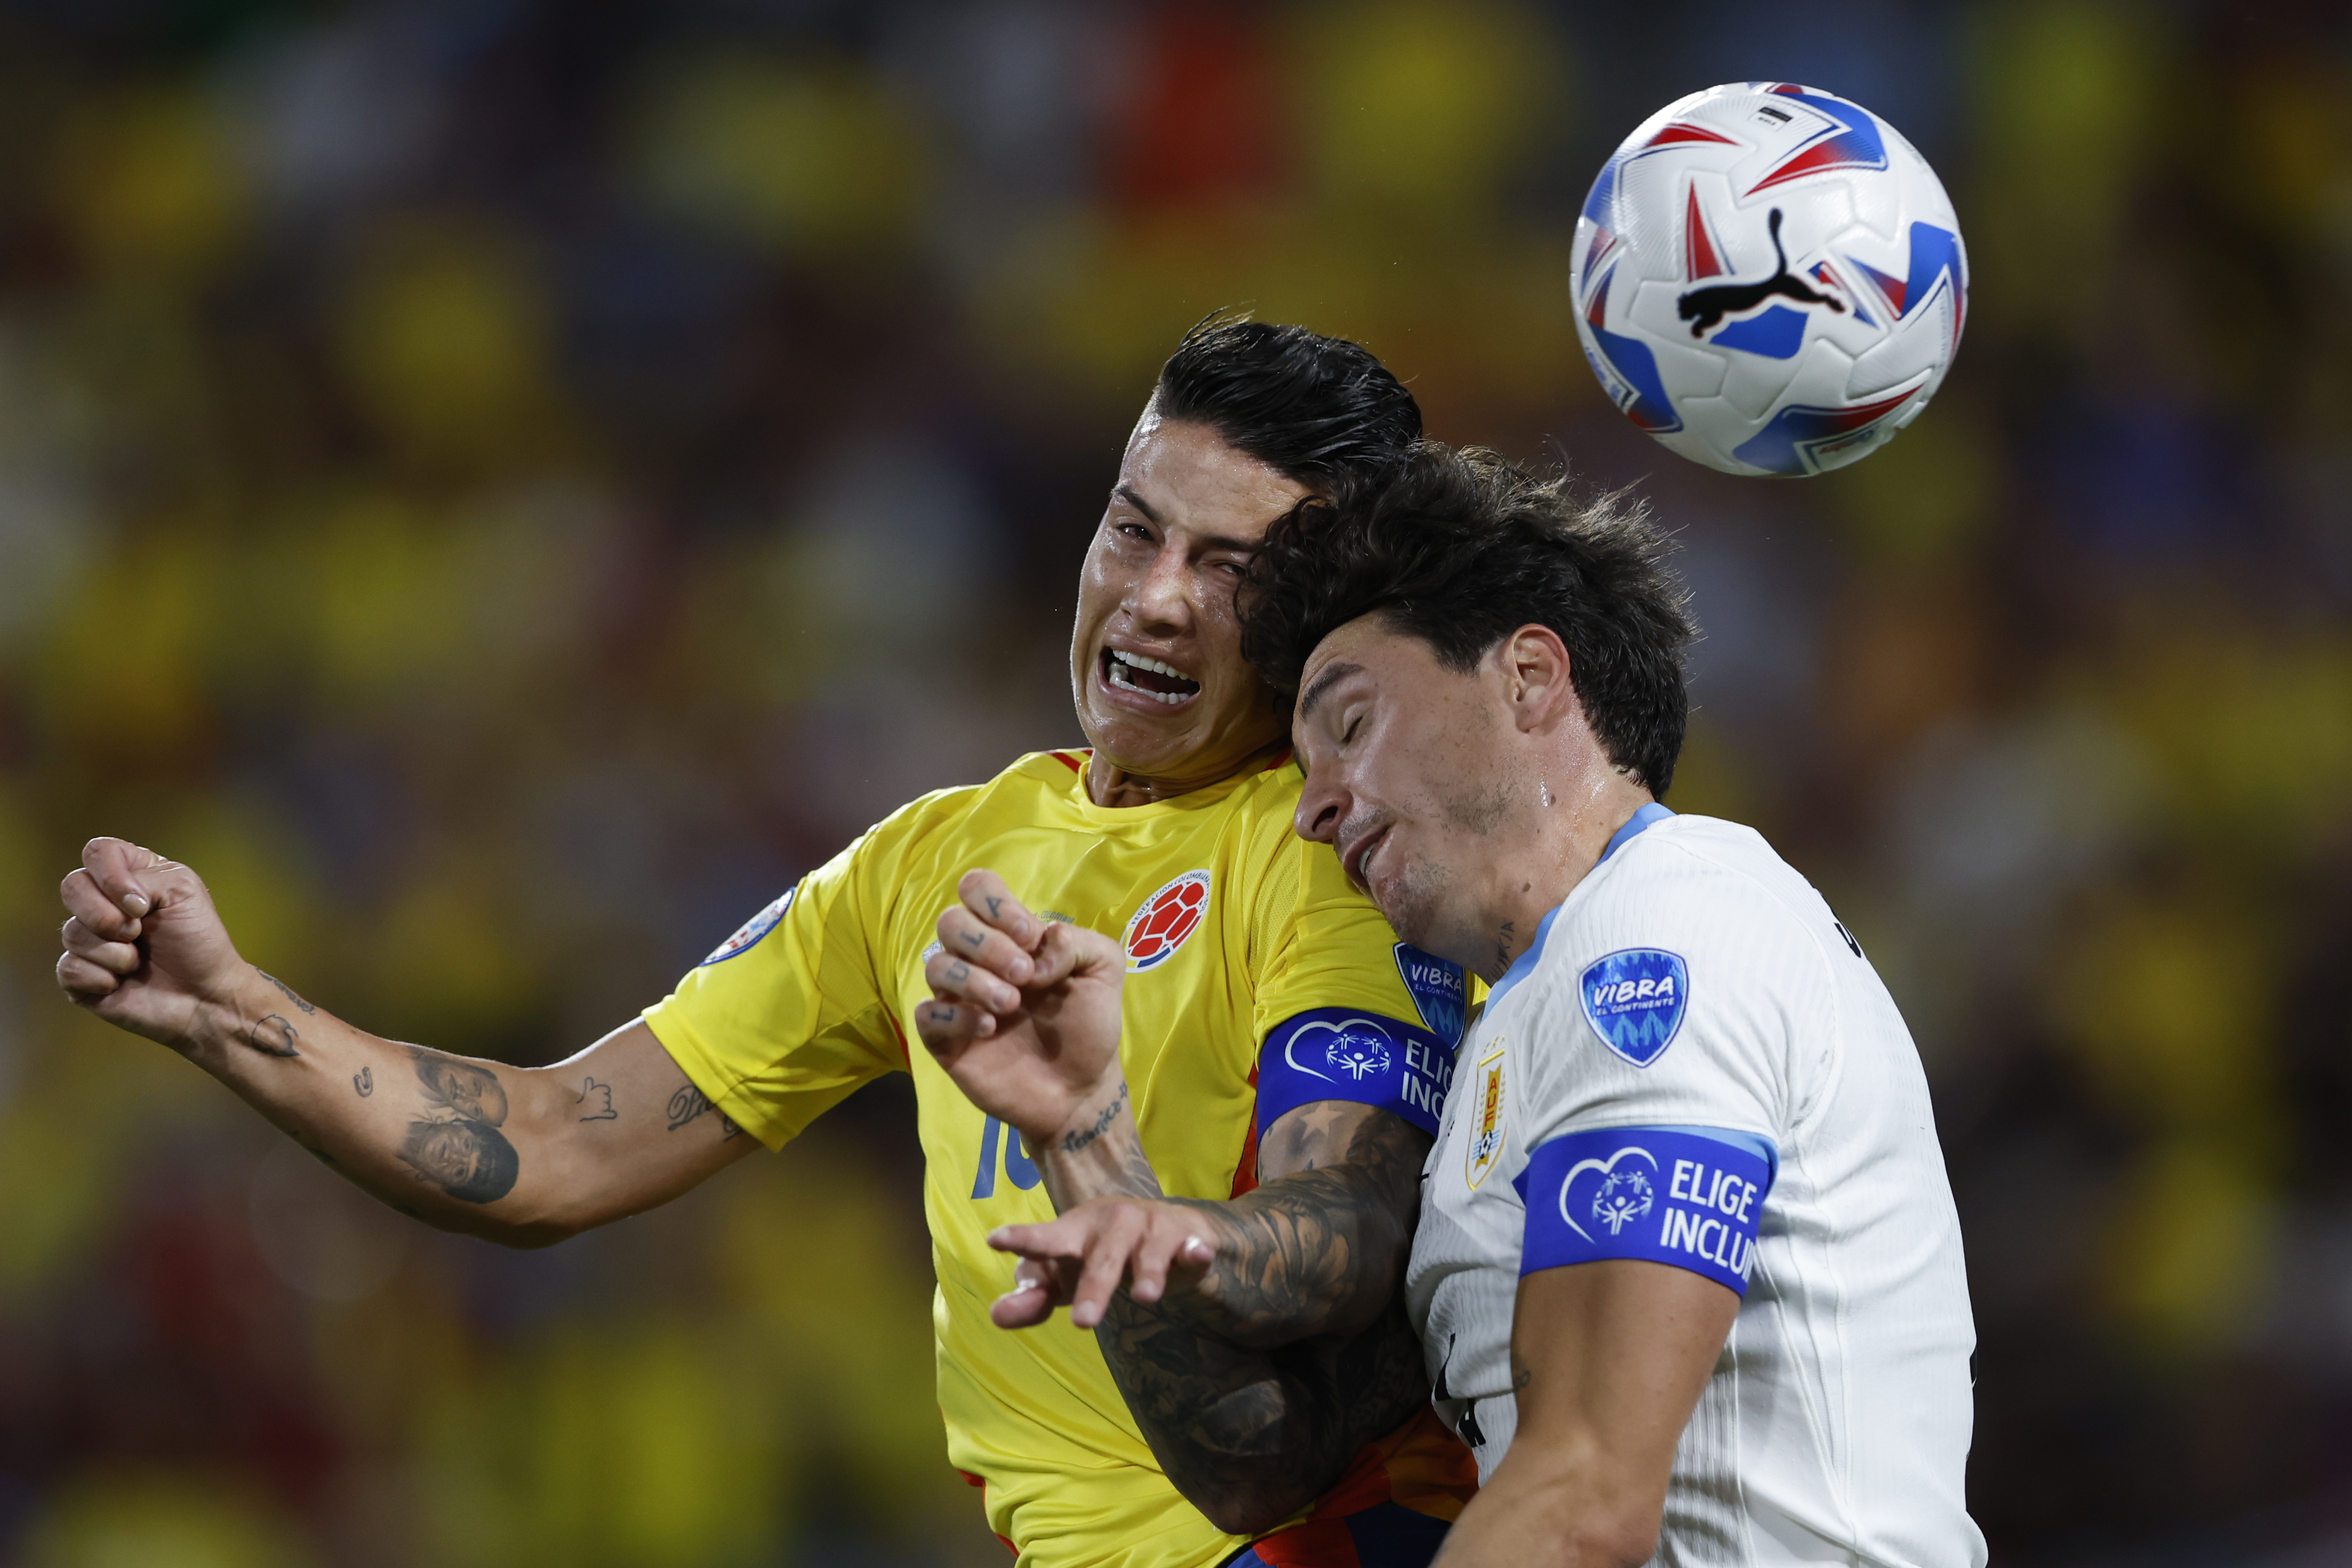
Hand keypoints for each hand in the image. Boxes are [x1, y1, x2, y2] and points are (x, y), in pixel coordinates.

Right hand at [56, 837, 253, 1050]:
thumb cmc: (199, 941)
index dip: (110, 875)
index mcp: (131, 875)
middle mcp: (104, 903)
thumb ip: (143, 878)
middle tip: (138, 931)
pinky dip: (101, 977)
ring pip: (71, 932)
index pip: (97, 852)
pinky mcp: (80, 975)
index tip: (141, 903)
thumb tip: (111, 903)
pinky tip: (122, 983)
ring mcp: (89, 939)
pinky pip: (68, 968)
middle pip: (72, 886)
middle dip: (106, 915)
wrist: (206, 997)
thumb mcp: (183, 892)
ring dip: (114, 952)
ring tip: (139, 962)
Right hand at [916, 869, 1125, 1145]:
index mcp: (1011, 937)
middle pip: (950, 921)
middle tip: (1025, 976)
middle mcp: (978, 962)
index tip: (1030, 937)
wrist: (1081, 1089)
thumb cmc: (1089, 1026)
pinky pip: (926, 1014)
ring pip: (935, 965)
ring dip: (974, 979)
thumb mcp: (1104, 971)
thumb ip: (1077, 942)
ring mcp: (958, 1000)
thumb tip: (1039, 942)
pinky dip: (957, 1016)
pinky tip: (990, 1029)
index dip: (996, 903)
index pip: (976, 888)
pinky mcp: (945, 1040)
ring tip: (1010, 1004)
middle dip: (987, 943)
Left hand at [988, 1197, 1218, 1329]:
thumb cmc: (1096, 1257)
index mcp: (1074, 1232)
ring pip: (1148, 1252)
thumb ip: (1029, 1298)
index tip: (995, 1239)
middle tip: (1083, 1323)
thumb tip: (997, 1316)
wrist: (1164, 1232)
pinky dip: (1195, 1251)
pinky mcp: (1187, 1239)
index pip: (1045, 1239)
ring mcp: (1151, 1229)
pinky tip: (1197, 1254)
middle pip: (1101, 1258)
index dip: (1022, 1240)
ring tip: (1144, 1297)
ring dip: (1146, 1271)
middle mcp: (1112, 1225)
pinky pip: (1193, 1247)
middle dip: (1094, 1288)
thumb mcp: (1062, 1278)